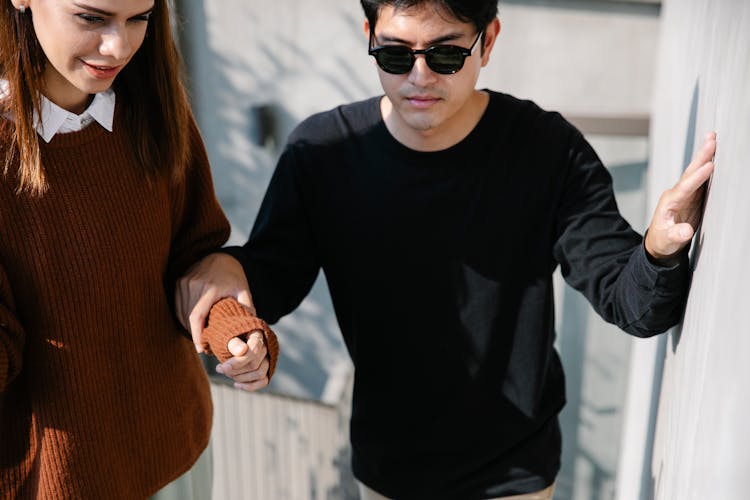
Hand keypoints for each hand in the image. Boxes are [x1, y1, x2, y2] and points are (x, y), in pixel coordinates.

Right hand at [176, 253, 253, 351]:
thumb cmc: (235, 276)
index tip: (201, 349)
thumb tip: (250, 331)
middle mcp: (193, 284)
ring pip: (181, 312)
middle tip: (204, 346)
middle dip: (195, 334)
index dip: (197, 335)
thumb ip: (247, 310)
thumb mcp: (244, 291)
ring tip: (200, 337)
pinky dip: (183, 317)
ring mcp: (184, 282)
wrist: (221, 256)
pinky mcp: (179, 282)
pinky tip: (193, 325)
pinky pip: (178, 305)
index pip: (197, 316)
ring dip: (188, 327)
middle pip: (188, 317)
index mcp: (210, 288)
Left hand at [216, 331, 270, 390]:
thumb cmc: (229, 336)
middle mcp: (266, 347)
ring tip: (227, 373)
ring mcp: (267, 359)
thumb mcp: (227, 336)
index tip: (223, 367)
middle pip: (255, 364)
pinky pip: (263, 381)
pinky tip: (236, 384)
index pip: (254, 350)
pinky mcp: (266, 369)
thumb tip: (242, 351)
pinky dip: (250, 386)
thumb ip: (234, 343)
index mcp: (257, 334)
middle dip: (235, 370)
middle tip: (220, 368)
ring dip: (241, 378)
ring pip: (260, 374)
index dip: (238, 361)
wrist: (231, 339)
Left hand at [645, 132, 716, 262]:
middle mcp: (677, 193)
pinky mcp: (693, 196)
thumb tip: (686, 231)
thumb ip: (676, 235)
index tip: (709, 166)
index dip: (697, 178)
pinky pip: (703, 178)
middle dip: (701, 156)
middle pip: (690, 172)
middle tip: (711, 139)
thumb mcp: (668, 241)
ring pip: (696, 172)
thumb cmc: (662, 241)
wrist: (661, 242)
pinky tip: (716, 156)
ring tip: (713, 138)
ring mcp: (685, 193)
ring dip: (705, 156)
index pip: (685, 188)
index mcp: (670, 202)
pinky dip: (709, 166)